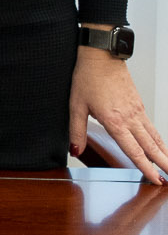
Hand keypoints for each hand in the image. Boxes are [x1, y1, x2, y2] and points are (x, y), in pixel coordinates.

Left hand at [70, 44, 167, 184]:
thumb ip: (76, 131)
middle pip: (150, 146)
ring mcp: (137, 111)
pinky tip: (161, 146)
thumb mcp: (75, 105)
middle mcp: (130, 118)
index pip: (133, 150)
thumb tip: (75, 150)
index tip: (156, 179)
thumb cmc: (87, 78)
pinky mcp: (139, 105)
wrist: (101, 55)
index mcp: (114, 121)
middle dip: (162, 164)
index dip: (145, 167)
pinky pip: (151, 126)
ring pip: (154, 137)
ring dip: (164, 153)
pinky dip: (159, 139)